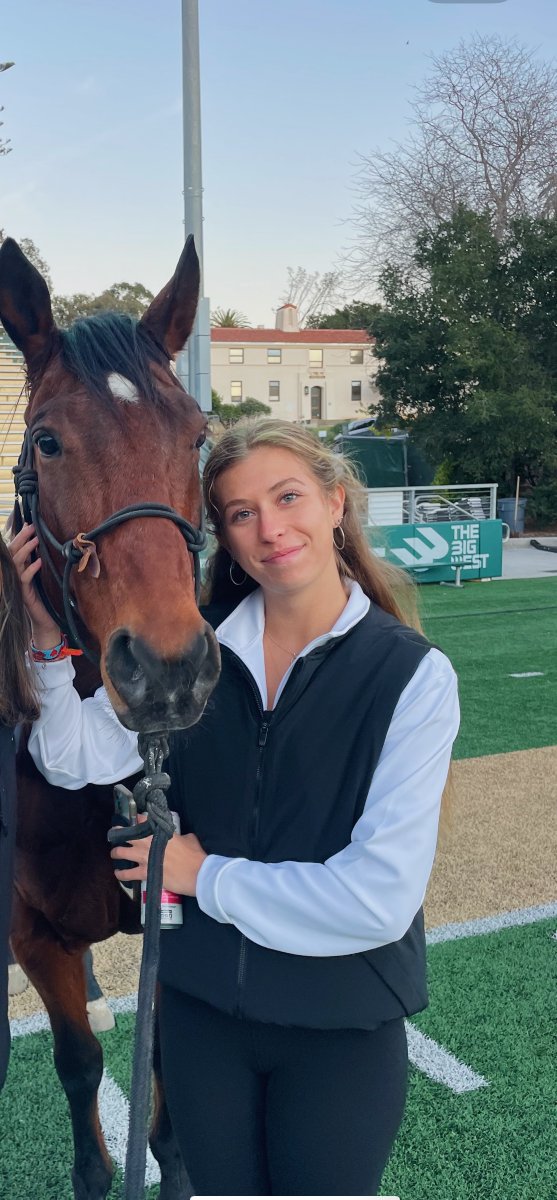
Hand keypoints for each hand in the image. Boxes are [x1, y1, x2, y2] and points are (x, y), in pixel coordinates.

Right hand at [8, 524, 60, 646]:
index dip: (20, 536)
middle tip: (31, 527)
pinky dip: (31, 569)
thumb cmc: (47, 598)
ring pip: (16, 564)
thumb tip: (48, 546)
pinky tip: (39, 562)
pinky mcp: (24, 594)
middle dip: (21, 538)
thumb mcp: (45, 577)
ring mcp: (18, 585)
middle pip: (12, 553)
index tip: (28, 524)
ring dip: (25, 550)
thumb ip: (42, 563)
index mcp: (20, 570)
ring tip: (35, 540)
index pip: (15, 549)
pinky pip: (24, 579)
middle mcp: (16, 576)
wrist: (47, 621)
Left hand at [111, 815, 206, 896]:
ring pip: (121, 852)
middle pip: (126, 834)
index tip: (132, 821)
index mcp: (159, 832)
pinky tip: (118, 874)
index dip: (135, 820)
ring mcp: (144, 858)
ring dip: (116, 853)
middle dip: (118, 833)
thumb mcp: (189, 838)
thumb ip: (180, 837)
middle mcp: (147, 842)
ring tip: (115, 854)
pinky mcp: (144, 873)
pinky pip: (127, 874)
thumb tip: (180, 838)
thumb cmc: (195, 855)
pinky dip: (121, 874)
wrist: (197, 873)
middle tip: (116, 835)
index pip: (142, 820)